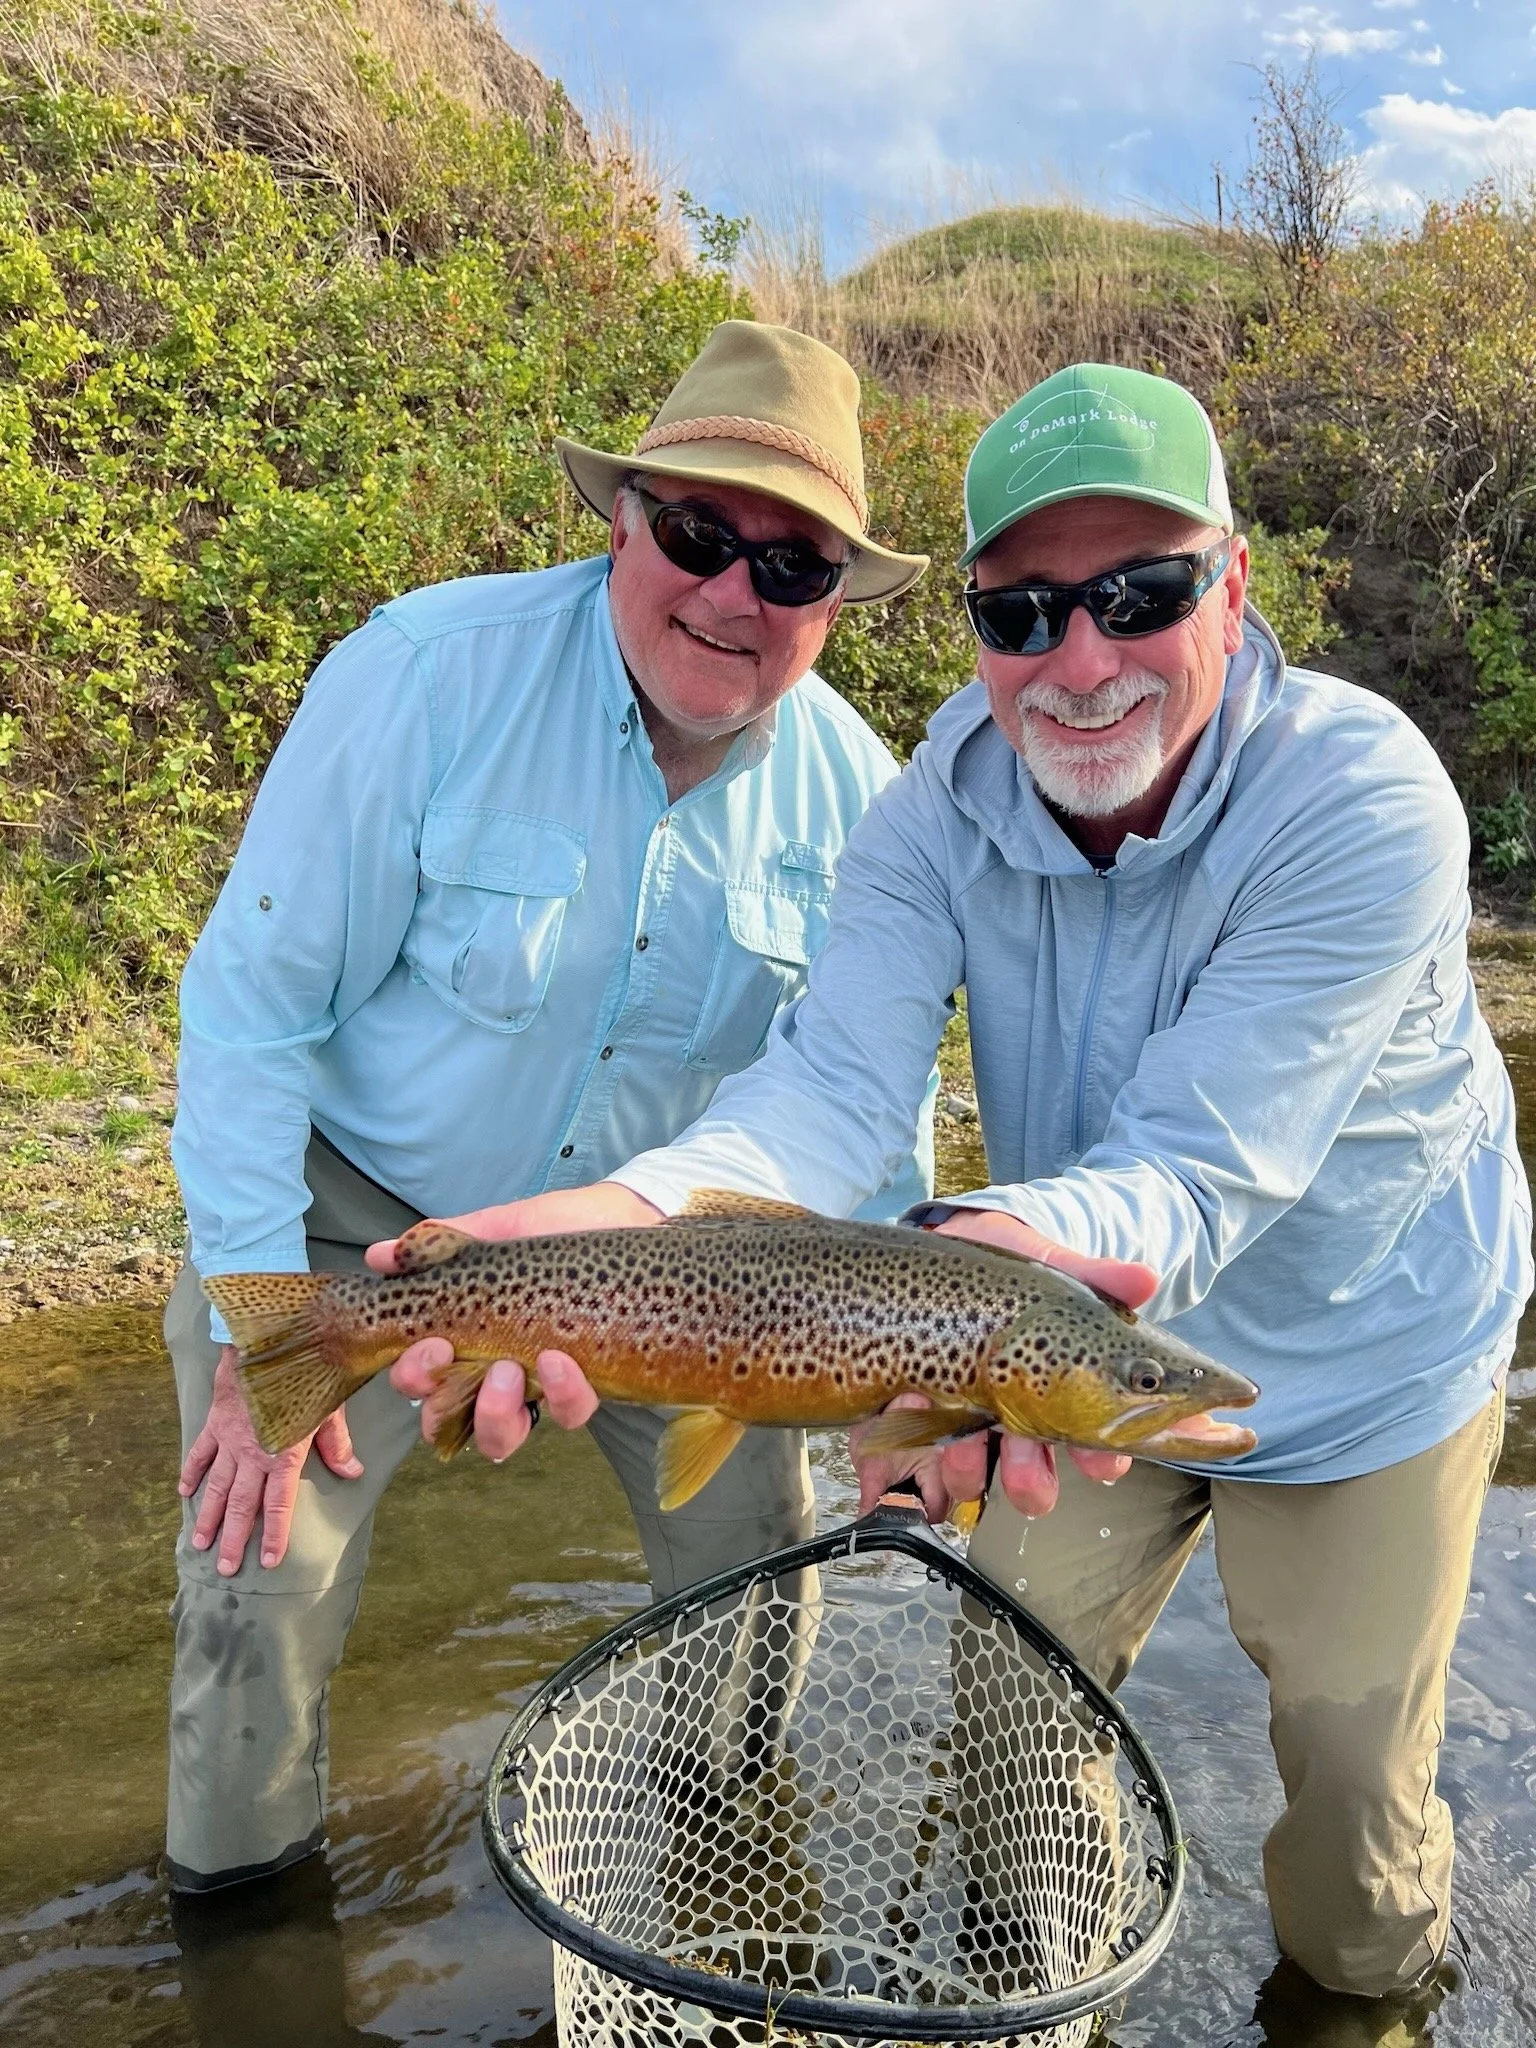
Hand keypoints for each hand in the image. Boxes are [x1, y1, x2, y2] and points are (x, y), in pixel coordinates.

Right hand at [178, 1346, 363, 1573]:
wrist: (269, 1339)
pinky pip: (199, 1453)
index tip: (270, 1562)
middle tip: (225, 1569)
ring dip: (208, 1516)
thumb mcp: (330, 1408)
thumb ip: (337, 1444)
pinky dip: (190, 1473)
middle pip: (241, 1505)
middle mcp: (252, 1454)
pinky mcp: (215, 1422)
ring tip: (199, 1543)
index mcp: (283, 1454)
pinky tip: (183, 1493)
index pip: (279, 1504)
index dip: (274, 1535)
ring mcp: (229, 1440)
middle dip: (233, 1539)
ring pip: (215, 1486)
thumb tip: (353, 1472)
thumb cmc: (306, 1372)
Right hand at [376, 1179, 658, 1458]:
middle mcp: (493, 1373)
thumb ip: (440, 1246)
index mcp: (464, 1339)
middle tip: (453, 1360)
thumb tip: (382, 1255)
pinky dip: (559, 1394)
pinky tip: (558, 1359)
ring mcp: (538, 1386)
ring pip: (501, 1437)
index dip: (415, 1378)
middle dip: (441, 1407)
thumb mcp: (495, 1229)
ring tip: (508, 1370)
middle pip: (449, 1423)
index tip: (429, 1344)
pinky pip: (568, 1413)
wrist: (622, 1218)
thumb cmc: (552, 1230)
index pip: (422, 1381)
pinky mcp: (586, 1386)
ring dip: (494, 1412)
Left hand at [851, 1211, 1157, 1522]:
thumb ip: (1098, 1276)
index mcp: (1059, 1400)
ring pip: (968, 1478)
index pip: (1095, 1448)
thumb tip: (1145, 1279)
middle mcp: (1013, 1427)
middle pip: (1031, 1482)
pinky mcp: (908, 1421)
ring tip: (948, 1419)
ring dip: (962, 1464)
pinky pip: (901, 1458)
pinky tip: (901, 1403)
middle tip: (1020, 1456)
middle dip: (1028, 1480)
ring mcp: (961, 1429)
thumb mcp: (1055, 1267)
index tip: (1100, 1460)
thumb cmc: (1012, 1270)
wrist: (944, 1248)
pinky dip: (898, 1445)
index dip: (1101, 1460)